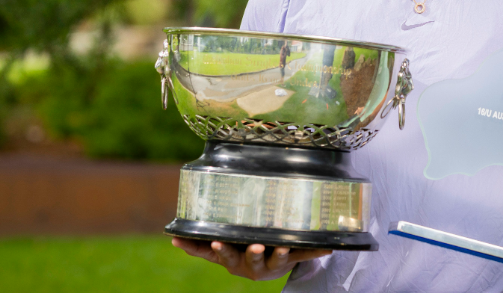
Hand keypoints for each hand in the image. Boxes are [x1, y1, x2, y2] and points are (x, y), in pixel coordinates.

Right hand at [172, 238, 331, 280]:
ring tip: (283, 247)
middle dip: (252, 253)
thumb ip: (196, 246)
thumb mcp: (219, 251)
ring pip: (277, 259)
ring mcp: (273, 262)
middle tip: (254, 246)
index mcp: (234, 260)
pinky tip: (330, 247)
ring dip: (280, 254)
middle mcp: (253, 264)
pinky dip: (316, 251)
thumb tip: (172, 238)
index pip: (224, 255)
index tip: (216, 242)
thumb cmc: (238, 251)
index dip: (221, 249)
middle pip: (252, 260)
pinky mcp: (292, 258)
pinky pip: (304, 255)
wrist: (265, 265)